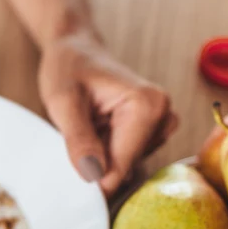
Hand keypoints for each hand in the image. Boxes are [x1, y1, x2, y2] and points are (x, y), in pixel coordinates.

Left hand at [39, 31, 177, 195]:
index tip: (70, 176)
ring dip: (100, 156)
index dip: (93, 177)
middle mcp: (163, 116)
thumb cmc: (69, 68)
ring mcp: (162, 125)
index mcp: (148, 105)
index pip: (122, 167)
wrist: (76, 51)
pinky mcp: (154, 133)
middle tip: (74, 135)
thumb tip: (93, 176)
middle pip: (126, 168)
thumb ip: (79, 139)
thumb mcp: (63, 101)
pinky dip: (106, 152)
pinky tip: (96, 130)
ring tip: (86, 126)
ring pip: (126, 166)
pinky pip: (127, 159)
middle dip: (96, 163)